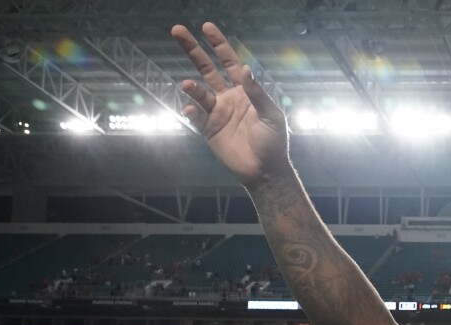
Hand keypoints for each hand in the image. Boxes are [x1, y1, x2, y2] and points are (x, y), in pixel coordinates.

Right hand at [172, 23, 291, 188]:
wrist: (265, 171)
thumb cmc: (273, 142)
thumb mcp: (272, 115)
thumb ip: (257, 94)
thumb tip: (246, 69)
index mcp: (245, 91)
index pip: (229, 62)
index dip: (219, 45)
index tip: (207, 27)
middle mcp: (228, 98)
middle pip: (206, 69)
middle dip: (193, 50)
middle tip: (177, 30)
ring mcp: (217, 113)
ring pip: (199, 93)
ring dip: (192, 88)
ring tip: (187, 85)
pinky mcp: (208, 130)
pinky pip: (196, 117)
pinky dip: (192, 111)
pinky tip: (193, 108)